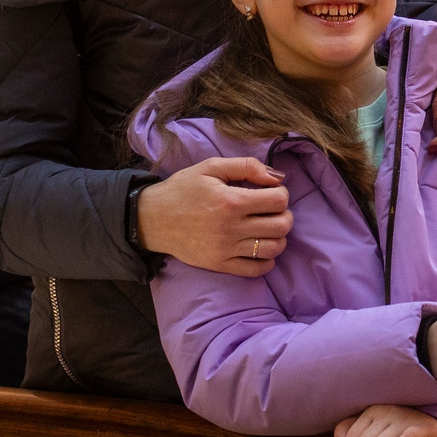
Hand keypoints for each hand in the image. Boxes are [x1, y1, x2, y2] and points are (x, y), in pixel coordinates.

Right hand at [135, 156, 291, 274]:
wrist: (152, 218)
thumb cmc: (182, 189)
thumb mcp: (211, 167)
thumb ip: (246, 166)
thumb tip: (278, 177)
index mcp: (231, 201)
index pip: (278, 201)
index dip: (281, 194)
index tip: (271, 192)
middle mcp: (231, 228)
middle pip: (281, 226)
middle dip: (284, 215)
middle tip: (273, 210)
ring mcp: (226, 250)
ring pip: (273, 249)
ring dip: (278, 237)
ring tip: (267, 228)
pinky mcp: (219, 265)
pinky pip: (256, 270)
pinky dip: (266, 260)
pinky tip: (260, 247)